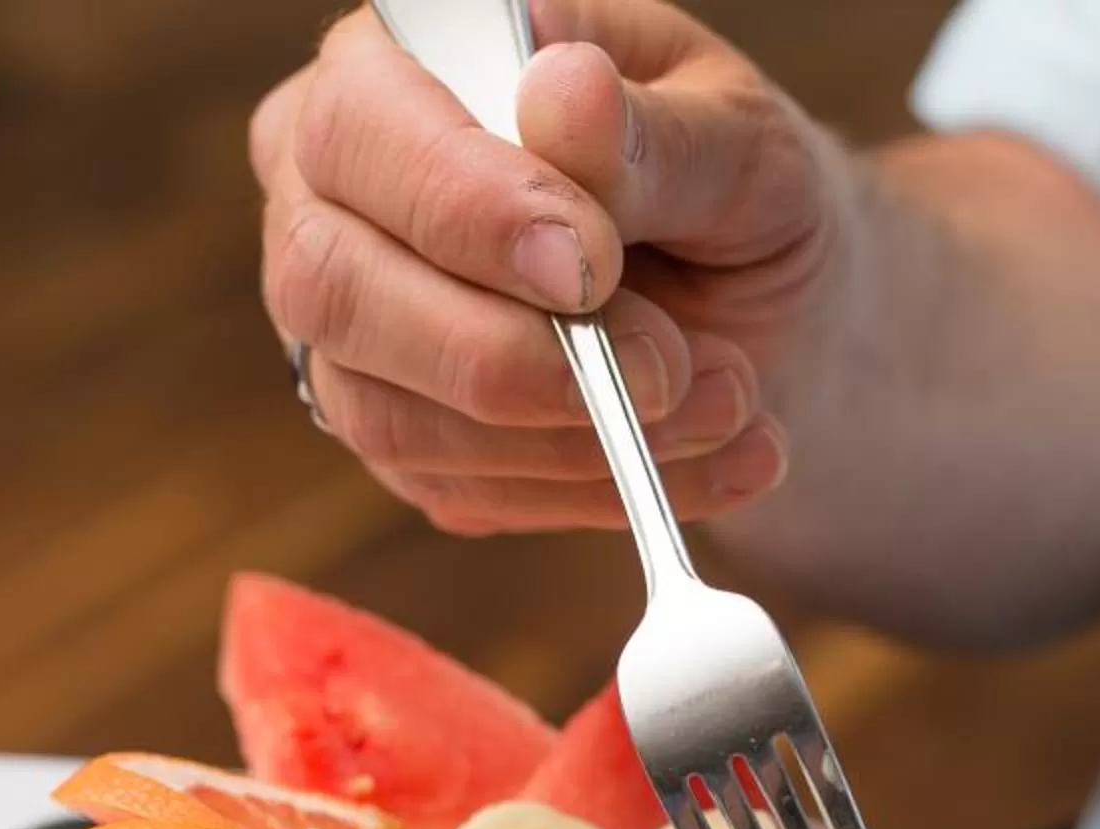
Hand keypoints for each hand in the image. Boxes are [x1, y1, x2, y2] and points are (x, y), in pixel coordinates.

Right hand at [251, 0, 851, 535]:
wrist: (767, 308)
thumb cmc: (733, 187)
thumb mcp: (740, 139)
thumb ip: (656, 133)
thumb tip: (563, 96)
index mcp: (392, 66)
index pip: (358, 129)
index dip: (464, 209)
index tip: (589, 267)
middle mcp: (332, 196)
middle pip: (333, 286)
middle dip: (513, 353)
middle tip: (667, 367)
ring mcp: (351, 330)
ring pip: (391, 415)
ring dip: (576, 438)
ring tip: (727, 405)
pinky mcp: (400, 434)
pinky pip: (459, 489)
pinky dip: (596, 489)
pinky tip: (710, 460)